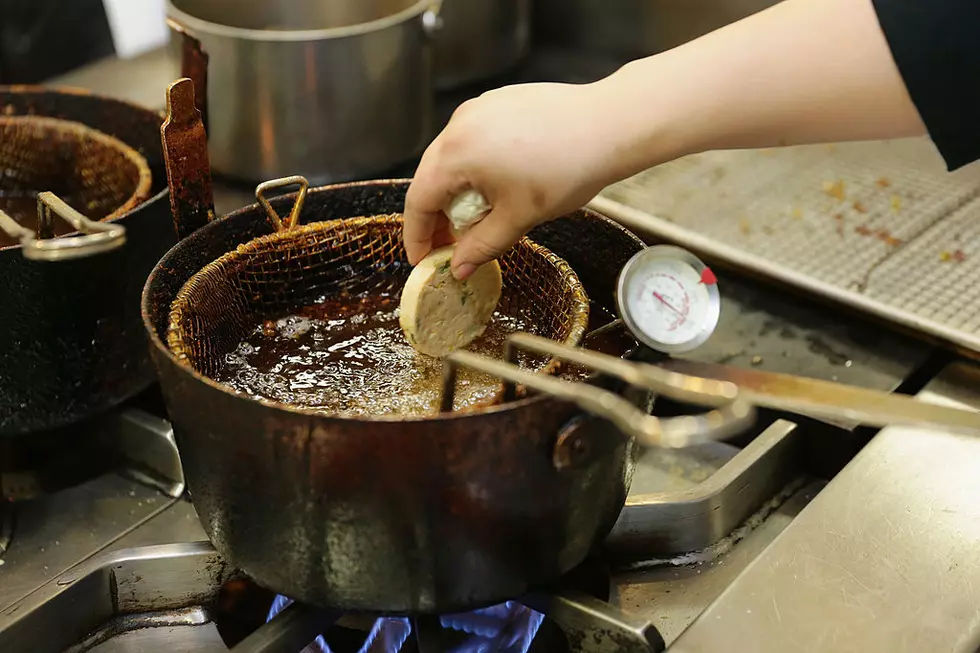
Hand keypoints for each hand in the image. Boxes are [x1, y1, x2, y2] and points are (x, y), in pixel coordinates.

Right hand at [403, 81, 615, 278]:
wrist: (609, 125)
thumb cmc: (568, 168)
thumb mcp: (519, 218)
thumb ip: (482, 246)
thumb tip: (459, 268)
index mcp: (456, 153)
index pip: (419, 200)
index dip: (417, 236)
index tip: (423, 260)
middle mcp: (459, 124)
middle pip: (430, 177)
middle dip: (436, 216)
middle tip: (449, 247)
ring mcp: (478, 109)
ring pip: (451, 158)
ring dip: (456, 192)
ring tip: (476, 220)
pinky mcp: (498, 102)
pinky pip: (472, 141)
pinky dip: (474, 169)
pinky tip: (496, 188)